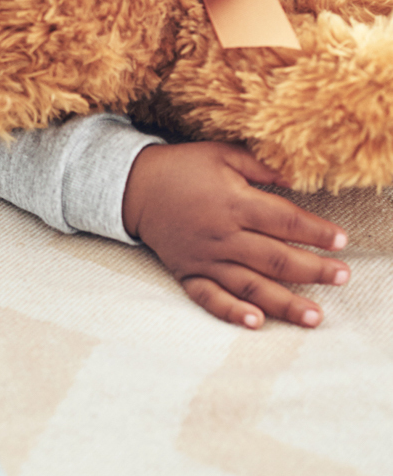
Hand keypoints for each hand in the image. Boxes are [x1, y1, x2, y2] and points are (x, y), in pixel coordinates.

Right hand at [123, 141, 348, 328]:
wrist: (133, 185)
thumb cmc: (182, 166)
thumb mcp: (220, 154)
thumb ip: (259, 166)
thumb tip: (296, 180)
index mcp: (233, 202)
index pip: (285, 220)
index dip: (317, 231)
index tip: (341, 241)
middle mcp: (222, 234)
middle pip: (277, 258)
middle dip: (315, 270)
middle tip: (343, 277)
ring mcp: (204, 257)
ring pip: (251, 285)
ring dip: (286, 302)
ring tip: (316, 316)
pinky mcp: (187, 272)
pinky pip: (210, 297)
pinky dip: (231, 312)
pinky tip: (255, 322)